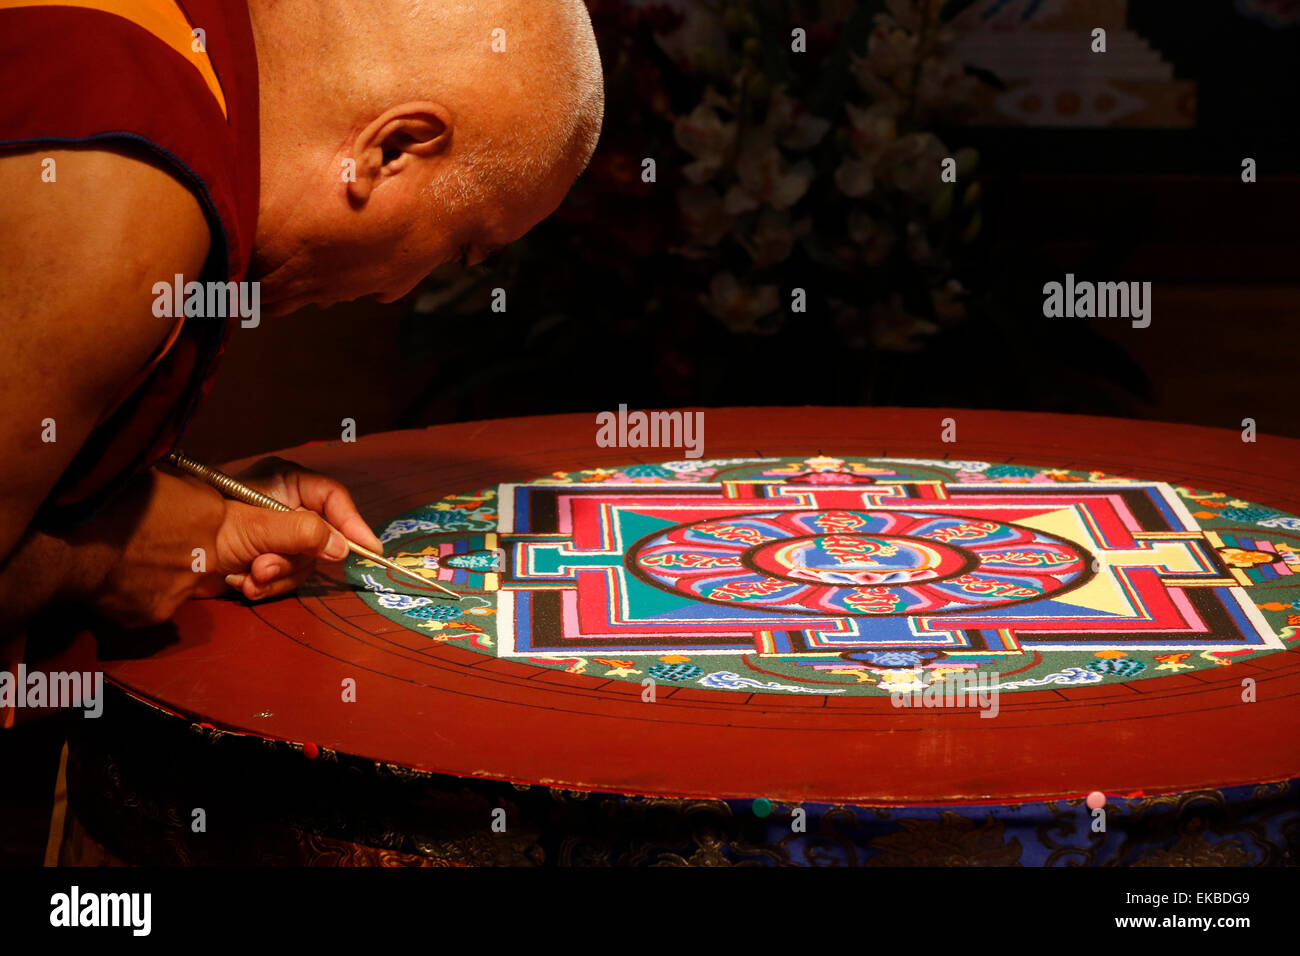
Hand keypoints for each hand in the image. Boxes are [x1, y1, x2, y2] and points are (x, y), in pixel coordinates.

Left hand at [65, 460, 380, 626]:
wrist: (150, 557)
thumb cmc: (205, 527)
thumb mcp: (260, 525)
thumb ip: (305, 533)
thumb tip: (342, 550)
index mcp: (286, 484)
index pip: (333, 498)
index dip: (353, 524)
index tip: (369, 552)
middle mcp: (282, 507)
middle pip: (320, 538)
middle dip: (296, 561)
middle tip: (269, 571)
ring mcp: (269, 537)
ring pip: (301, 564)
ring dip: (277, 578)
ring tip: (248, 580)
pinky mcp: (256, 561)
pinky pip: (280, 579)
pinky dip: (264, 587)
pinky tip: (241, 585)